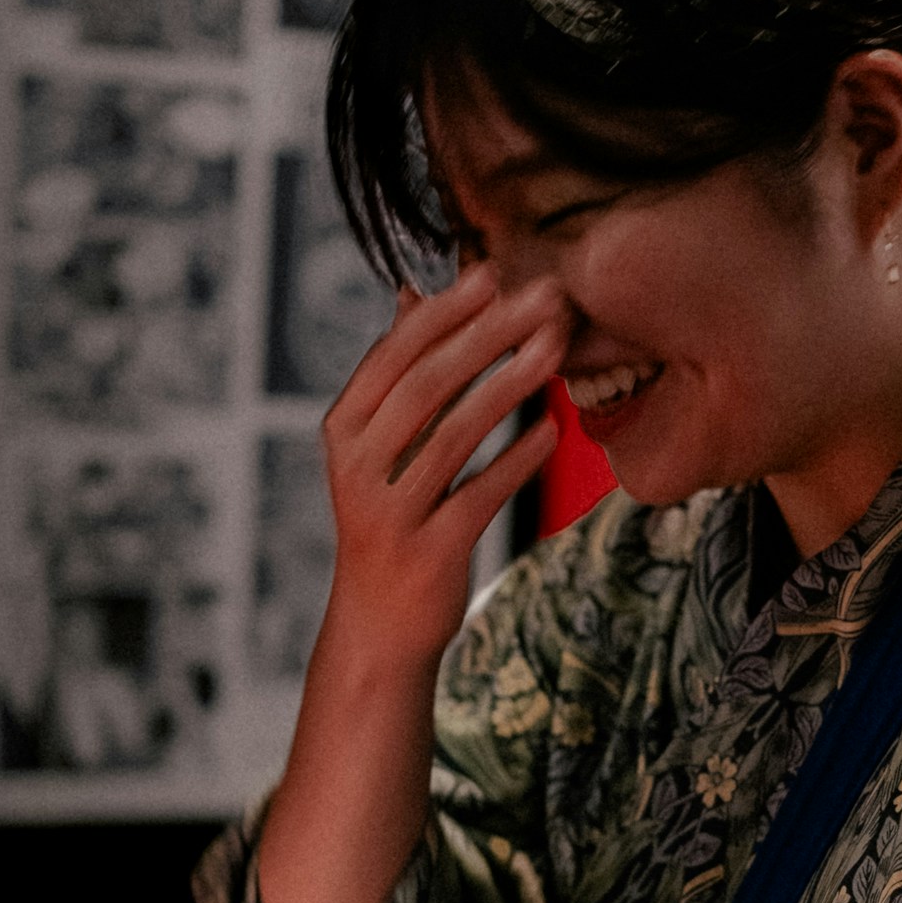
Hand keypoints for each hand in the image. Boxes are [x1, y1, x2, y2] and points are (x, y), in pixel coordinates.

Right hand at [319, 266, 565, 670]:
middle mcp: (357, 466)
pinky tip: (554, 428)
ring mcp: (391, 511)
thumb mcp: (378, 448)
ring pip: (455, 435)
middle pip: (426, 385)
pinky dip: (518, 460)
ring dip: (510, 384)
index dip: (444, 312)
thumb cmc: (390, 519)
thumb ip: (396, 376)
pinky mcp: (429, 553)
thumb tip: (411, 293)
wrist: (379, 628)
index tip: (493, 274)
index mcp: (344, 429)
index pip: (393, 356)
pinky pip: (480, 495)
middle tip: (544, 298)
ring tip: (557, 348)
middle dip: (489, 335)